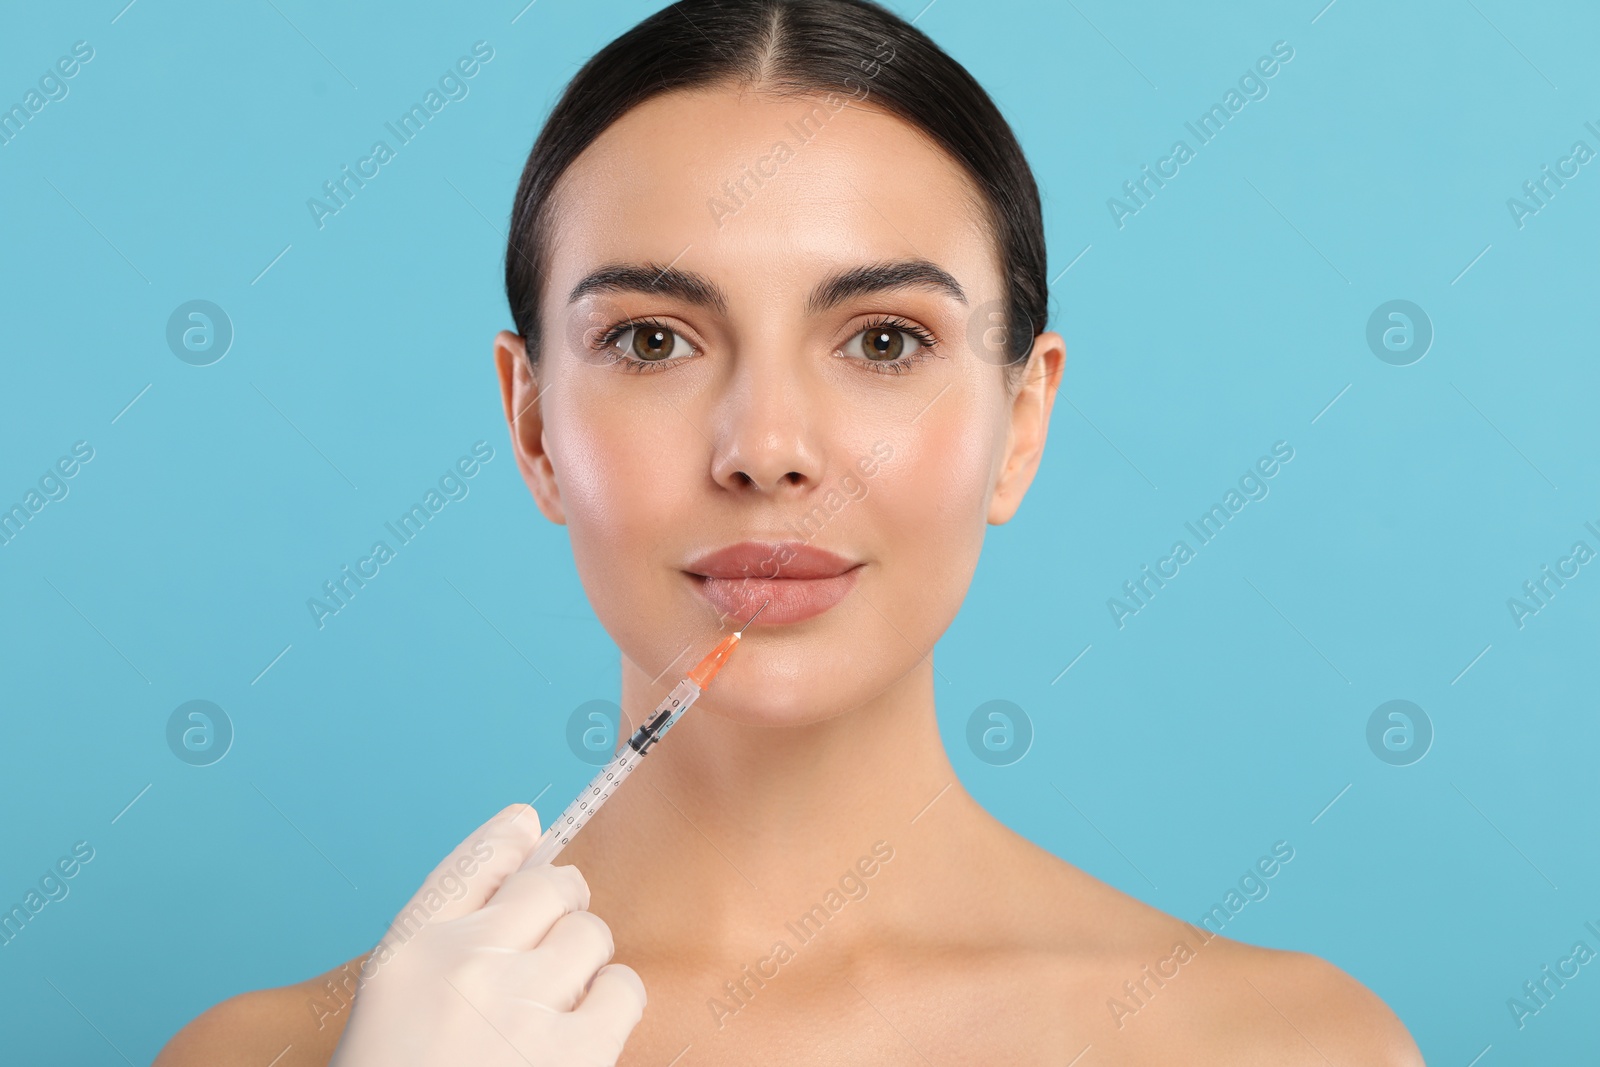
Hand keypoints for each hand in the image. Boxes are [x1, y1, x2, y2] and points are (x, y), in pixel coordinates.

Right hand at [328, 803, 645, 1066]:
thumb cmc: (406, 1066)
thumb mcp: (398, 989)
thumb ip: (456, 902)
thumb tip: (527, 821)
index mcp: (410, 951)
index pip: (480, 860)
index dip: (518, 854)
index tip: (532, 851)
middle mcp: (464, 967)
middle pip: (555, 888)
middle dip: (559, 917)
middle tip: (539, 968)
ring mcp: (521, 1010)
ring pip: (593, 935)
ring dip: (583, 967)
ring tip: (547, 1013)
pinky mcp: (574, 1056)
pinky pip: (623, 989)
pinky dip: (610, 1009)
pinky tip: (576, 1039)